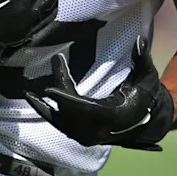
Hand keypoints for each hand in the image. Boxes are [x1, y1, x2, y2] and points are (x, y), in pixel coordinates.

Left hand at [25, 36, 173, 149]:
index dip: (67, 100)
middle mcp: (100, 129)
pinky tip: (37, 102)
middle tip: (52, 68)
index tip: (50, 90)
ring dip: (46, 108)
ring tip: (30, 94)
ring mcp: (91, 135)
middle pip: (70, 113)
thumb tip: (140, 40)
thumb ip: (142, 59)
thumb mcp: (146, 76)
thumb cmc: (145, 95)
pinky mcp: (83, 134)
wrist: (145, 120)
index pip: (86, 110)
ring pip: (63, 123)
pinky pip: (62, 125)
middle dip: (59, 90)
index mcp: (114, 115)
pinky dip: (49, 114)